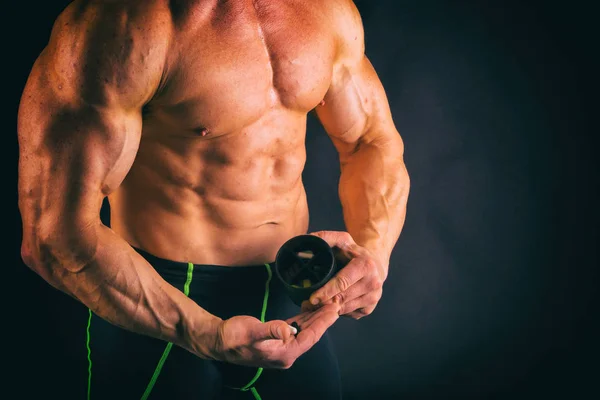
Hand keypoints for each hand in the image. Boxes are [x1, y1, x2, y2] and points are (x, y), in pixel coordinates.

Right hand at [213, 303, 339, 368]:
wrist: (219, 340)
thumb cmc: (234, 336)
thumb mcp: (253, 332)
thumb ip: (271, 330)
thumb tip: (288, 329)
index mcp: (285, 353)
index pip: (311, 336)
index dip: (324, 322)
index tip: (335, 308)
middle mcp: (287, 353)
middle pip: (311, 334)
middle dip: (323, 318)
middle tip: (336, 301)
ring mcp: (283, 347)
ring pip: (305, 330)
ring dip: (315, 317)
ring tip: (327, 302)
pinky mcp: (278, 339)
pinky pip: (296, 328)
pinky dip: (304, 318)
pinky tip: (310, 309)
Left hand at [303, 231, 386, 318]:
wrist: (376, 264)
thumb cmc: (354, 252)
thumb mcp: (342, 240)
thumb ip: (325, 237)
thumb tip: (307, 239)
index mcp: (366, 266)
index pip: (342, 283)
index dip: (326, 292)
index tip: (312, 298)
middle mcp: (373, 283)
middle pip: (342, 298)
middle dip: (324, 303)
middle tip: (307, 304)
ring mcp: (373, 298)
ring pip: (345, 309)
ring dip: (329, 309)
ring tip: (315, 305)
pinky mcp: (370, 308)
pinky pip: (349, 314)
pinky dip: (338, 312)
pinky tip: (330, 305)